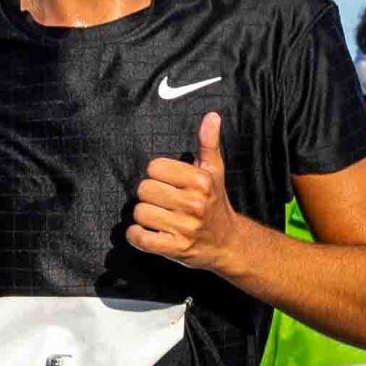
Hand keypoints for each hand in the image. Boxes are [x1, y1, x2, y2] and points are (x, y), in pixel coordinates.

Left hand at [128, 113, 250, 274]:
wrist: (228, 243)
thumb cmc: (216, 203)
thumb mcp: (215, 171)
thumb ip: (209, 143)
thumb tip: (212, 116)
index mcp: (200, 181)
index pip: (154, 168)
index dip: (158, 175)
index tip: (169, 184)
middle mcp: (193, 203)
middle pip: (144, 190)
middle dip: (150, 196)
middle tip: (164, 203)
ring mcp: (184, 227)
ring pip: (140, 212)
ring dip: (144, 217)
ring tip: (159, 218)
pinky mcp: (175, 248)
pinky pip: (140, 237)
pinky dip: (137, 235)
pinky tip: (147, 233)